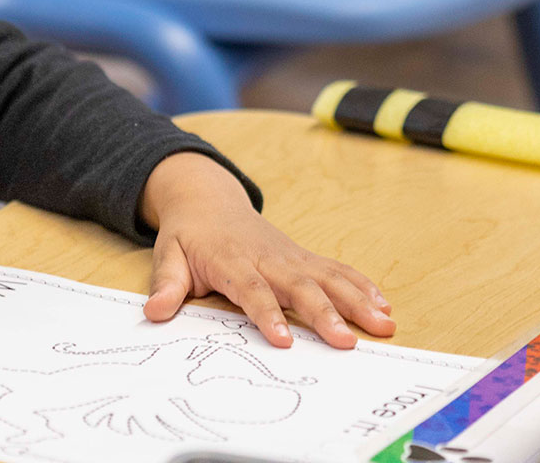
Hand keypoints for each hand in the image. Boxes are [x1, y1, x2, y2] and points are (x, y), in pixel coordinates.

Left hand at [139, 151, 394, 350]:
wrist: (207, 199)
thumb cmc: (188, 236)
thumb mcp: (167, 255)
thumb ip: (166, 284)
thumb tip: (154, 311)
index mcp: (232, 261)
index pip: (252, 290)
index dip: (268, 315)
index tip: (284, 341)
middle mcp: (267, 258)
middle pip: (300, 287)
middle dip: (325, 314)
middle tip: (347, 342)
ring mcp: (290, 256)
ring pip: (328, 277)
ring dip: (357, 301)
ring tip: (384, 325)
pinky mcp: (304, 257)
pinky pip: (337, 270)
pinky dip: (361, 286)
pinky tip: (384, 305)